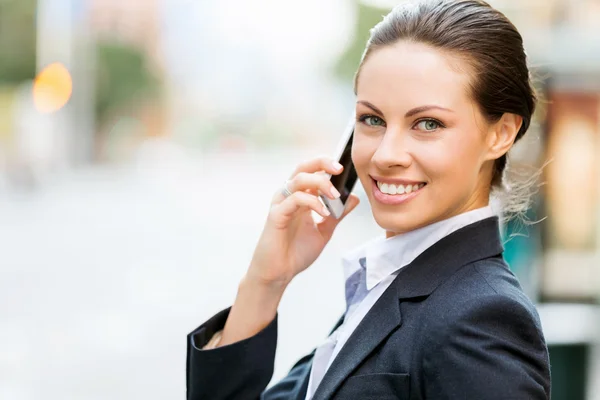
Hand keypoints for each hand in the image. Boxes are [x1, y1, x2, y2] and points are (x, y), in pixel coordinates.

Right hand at [246, 157, 359, 287]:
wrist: (279, 273)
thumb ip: (337, 214)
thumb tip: (354, 198)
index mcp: (300, 197)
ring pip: (298, 180)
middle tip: (340, 169)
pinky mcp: (276, 215)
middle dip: (322, 163)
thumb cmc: (296, 252)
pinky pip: (294, 200)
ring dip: (320, 184)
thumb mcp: (324, 230)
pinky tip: (324, 213)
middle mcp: (289, 196)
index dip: (327, 165)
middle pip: (303, 168)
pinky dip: (312, 202)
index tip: (345, 169)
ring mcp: (281, 204)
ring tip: (334, 195)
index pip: (312, 171)